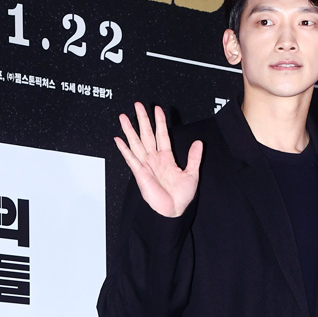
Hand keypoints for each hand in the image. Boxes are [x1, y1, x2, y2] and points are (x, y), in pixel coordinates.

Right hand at [114, 102, 202, 217]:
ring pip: (136, 143)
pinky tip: (118, 139)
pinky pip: (130, 159)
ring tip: (124, 116)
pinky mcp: (140, 174)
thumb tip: (199, 142)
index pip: (161, 135)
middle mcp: (154, 160)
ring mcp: (146, 166)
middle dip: (142, 119)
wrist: (173, 212)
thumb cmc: (181, 198)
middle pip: (146, 135)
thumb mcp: (192, 175)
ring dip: (129, 130)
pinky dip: (124, 149)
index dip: (160, 122)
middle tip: (137, 104)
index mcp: (166, 159)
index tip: (157, 109)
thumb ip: (194, 158)